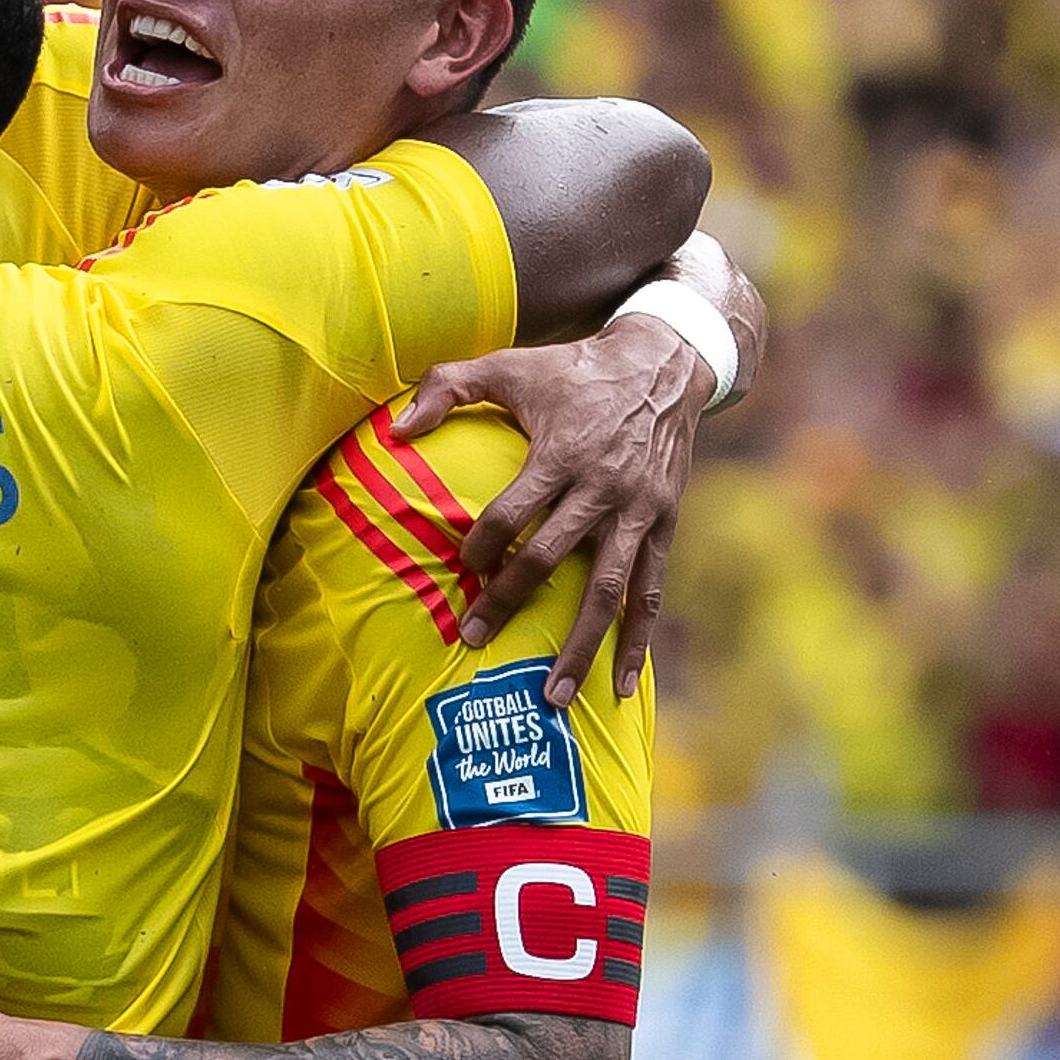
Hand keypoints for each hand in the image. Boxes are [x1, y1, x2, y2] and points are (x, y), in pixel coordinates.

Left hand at [390, 321, 716, 699]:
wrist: (665, 361)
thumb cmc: (574, 368)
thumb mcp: (509, 364)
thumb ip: (446, 387)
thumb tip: (394, 429)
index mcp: (562, 452)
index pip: (511, 513)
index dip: (481, 545)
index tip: (461, 568)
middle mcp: (602, 489)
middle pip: (550, 559)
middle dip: (509, 603)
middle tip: (473, 642)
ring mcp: (638, 513)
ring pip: (606, 591)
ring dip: (581, 647)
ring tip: (554, 698)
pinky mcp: (664, 525)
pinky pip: (651, 591)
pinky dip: (638, 639)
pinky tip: (623, 685)